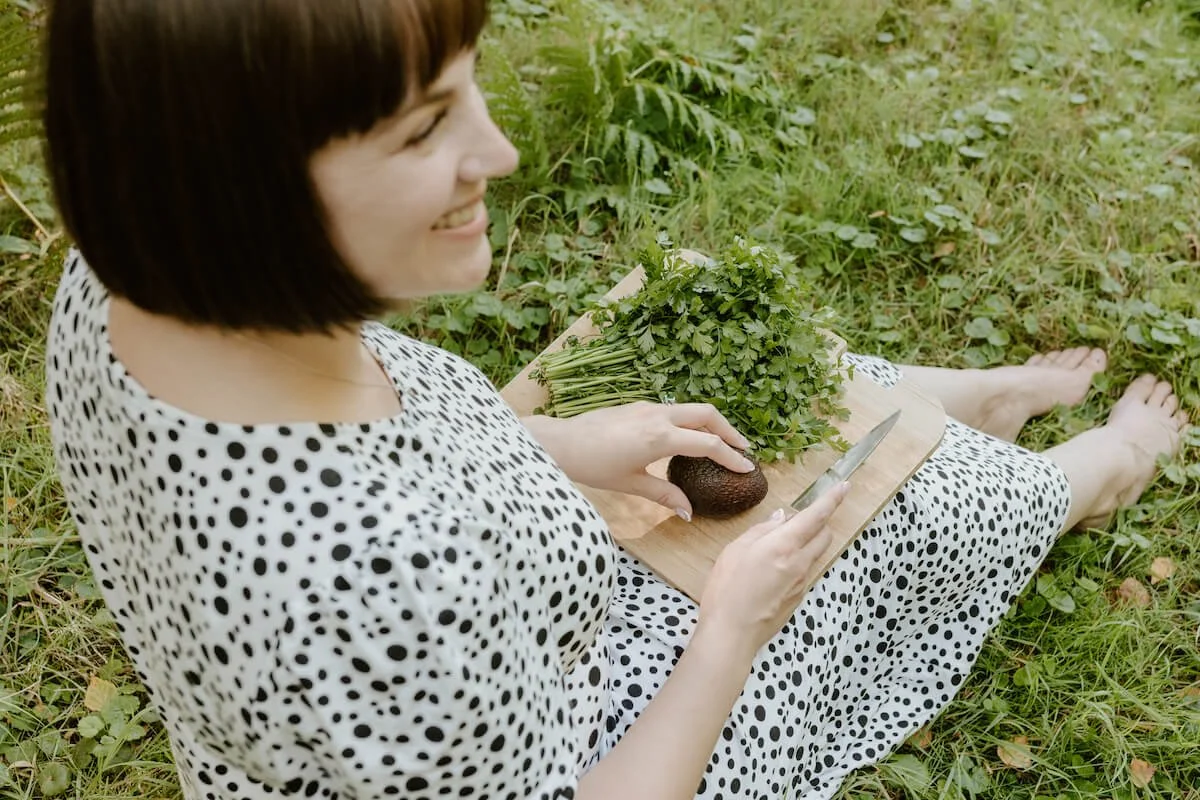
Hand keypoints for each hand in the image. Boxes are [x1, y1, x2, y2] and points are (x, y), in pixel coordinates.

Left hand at [523, 401, 755, 518]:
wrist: (562, 442)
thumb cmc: (594, 466)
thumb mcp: (631, 484)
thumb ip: (664, 495)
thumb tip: (688, 513)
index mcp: (661, 437)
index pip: (708, 445)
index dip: (731, 457)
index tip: (747, 468)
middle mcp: (659, 416)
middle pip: (708, 415)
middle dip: (729, 431)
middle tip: (743, 449)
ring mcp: (648, 407)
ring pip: (691, 409)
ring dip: (711, 423)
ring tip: (721, 441)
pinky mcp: (639, 406)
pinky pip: (674, 409)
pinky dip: (691, 420)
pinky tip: (689, 435)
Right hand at [696, 482, 848, 662]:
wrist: (732, 634)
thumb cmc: (727, 589)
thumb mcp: (735, 550)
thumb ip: (762, 530)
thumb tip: (781, 518)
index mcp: (784, 545)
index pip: (816, 516)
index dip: (832, 499)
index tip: (844, 486)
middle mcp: (800, 563)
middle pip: (824, 535)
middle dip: (817, 523)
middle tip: (794, 522)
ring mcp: (802, 582)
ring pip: (814, 554)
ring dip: (805, 545)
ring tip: (774, 551)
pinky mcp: (798, 598)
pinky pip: (803, 572)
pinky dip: (795, 564)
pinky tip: (770, 574)